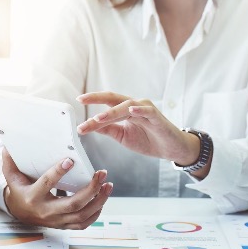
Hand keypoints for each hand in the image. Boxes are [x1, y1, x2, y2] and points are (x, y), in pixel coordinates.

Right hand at [2, 148, 112, 228]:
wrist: (20, 213)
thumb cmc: (19, 190)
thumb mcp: (12, 176)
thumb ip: (10, 161)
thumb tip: (8, 145)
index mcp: (32, 197)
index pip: (46, 184)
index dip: (58, 173)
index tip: (70, 160)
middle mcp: (46, 211)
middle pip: (72, 204)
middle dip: (90, 190)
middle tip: (101, 174)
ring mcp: (57, 221)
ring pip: (82, 215)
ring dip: (99, 200)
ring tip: (108, 185)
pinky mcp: (64, 225)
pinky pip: (83, 223)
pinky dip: (96, 212)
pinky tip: (102, 199)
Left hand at [76, 91, 199, 165]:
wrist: (170, 149)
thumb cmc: (148, 140)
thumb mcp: (122, 136)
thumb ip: (108, 129)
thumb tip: (90, 125)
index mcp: (125, 110)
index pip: (106, 104)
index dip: (92, 103)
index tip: (77, 103)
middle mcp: (134, 106)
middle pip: (113, 99)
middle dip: (96, 98)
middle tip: (81, 100)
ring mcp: (146, 109)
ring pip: (126, 105)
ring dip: (112, 112)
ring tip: (98, 118)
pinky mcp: (157, 117)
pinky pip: (147, 111)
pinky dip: (139, 109)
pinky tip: (131, 110)